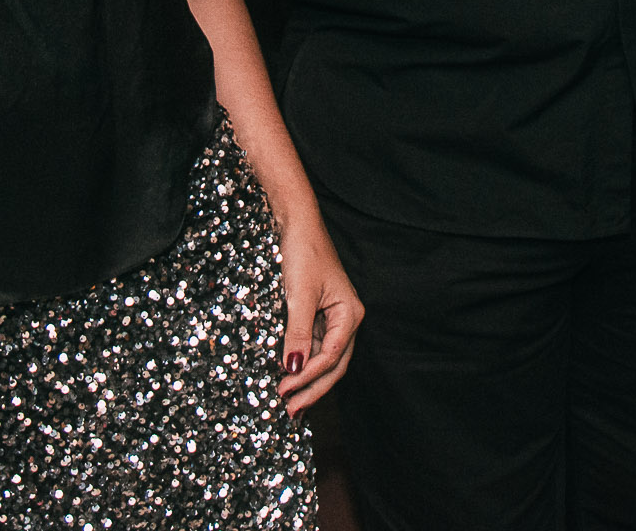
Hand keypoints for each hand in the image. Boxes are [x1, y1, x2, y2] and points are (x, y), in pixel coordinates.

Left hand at [273, 203, 362, 415]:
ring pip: (323, 359)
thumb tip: (292, 368)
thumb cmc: (304, 252)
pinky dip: (301, 363)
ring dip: (307, 381)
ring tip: (288, 403)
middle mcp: (346, 320)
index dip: (308, 378)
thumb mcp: (299, 294)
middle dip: (312, 390)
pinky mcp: (317, 315)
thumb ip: (297, 333)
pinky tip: (288, 376)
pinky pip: (312, 346)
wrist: (297, 223)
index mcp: (350, 315)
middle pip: (333, 365)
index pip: (331, 357)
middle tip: (290, 412)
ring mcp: (333, 318)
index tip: (284, 392)